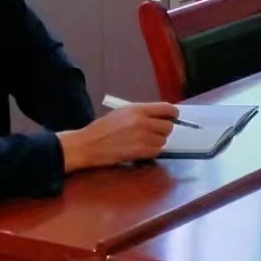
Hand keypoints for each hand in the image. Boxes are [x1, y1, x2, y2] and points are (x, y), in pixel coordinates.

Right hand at [58, 103, 177, 171]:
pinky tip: (141, 149)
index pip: (167, 108)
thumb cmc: (102, 128)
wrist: (87, 145)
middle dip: (163, 130)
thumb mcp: (122, 113)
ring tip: (144, 142)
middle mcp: (142, 122)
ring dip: (157, 142)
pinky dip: (152, 151)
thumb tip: (162, 116)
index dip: (173, 114)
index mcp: (138, 109)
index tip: (173, 117)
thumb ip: (143, 113)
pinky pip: (157, 151)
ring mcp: (142, 137)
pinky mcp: (139, 152)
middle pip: (168, 126)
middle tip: (154, 132)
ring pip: (163, 140)